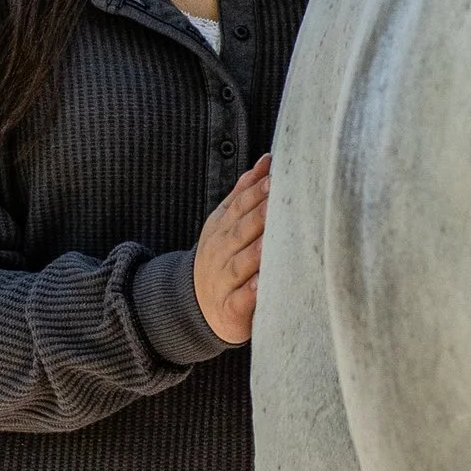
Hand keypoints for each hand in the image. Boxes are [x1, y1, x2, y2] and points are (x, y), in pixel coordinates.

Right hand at [193, 155, 270, 344]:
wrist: (194, 305)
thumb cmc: (223, 257)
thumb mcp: (227, 222)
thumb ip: (245, 192)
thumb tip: (267, 160)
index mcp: (221, 228)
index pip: (238, 206)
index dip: (255, 193)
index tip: (275, 179)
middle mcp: (220, 252)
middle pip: (239, 232)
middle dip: (257, 216)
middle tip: (276, 204)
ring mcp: (223, 281)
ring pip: (239, 264)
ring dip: (254, 253)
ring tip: (269, 243)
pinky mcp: (230, 310)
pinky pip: (239, 301)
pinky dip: (249, 293)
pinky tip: (261, 284)